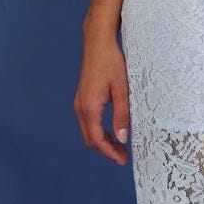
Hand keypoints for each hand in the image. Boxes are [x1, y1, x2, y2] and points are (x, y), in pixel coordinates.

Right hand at [74, 31, 130, 164]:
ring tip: (120, 146)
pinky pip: (88, 122)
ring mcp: (79, 103)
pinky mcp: (82, 99)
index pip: (97, 139)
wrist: (98, 43)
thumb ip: (122, 115)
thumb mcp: (122, 90)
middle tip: (123, 156)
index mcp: (89, 107)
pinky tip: (112, 131)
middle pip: (90, 139)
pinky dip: (99, 132)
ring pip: (88, 132)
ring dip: (102, 142)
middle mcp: (80, 107)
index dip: (110, 153)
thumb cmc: (111, 62)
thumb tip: (122, 138)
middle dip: (106, 150)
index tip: (123, 160)